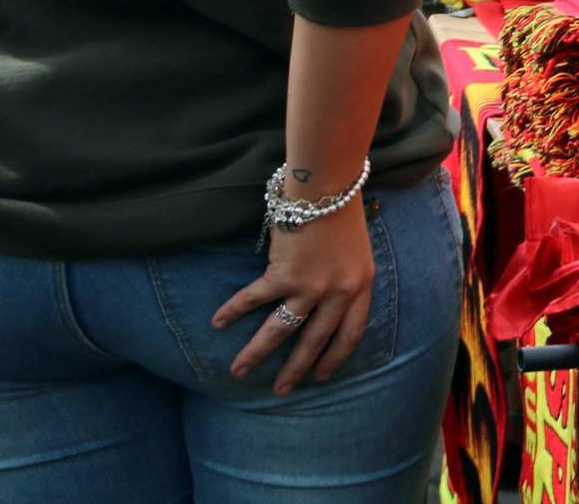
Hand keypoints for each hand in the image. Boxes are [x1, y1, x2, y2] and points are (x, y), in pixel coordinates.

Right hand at [213, 198, 374, 394]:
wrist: (328, 186)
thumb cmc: (343, 212)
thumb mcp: (358, 252)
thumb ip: (346, 279)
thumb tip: (329, 305)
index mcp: (361, 286)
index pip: (350, 333)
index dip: (334, 357)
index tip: (321, 376)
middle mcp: (338, 292)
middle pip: (314, 340)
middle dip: (295, 369)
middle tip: (280, 390)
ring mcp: (310, 286)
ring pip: (280, 330)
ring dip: (256, 353)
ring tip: (238, 371)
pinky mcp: (283, 274)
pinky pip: (253, 299)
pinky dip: (233, 311)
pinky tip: (217, 322)